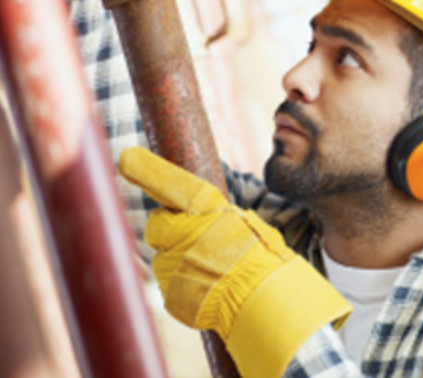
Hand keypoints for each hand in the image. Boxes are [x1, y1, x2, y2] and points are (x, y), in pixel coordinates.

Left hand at [119, 147, 350, 377]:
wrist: (263, 298)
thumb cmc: (262, 258)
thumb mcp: (246, 225)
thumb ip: (217, 219)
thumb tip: (204, 219)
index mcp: (207, 210)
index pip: (172, 185)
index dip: (148, 171)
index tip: (127, 157)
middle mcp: (184, 233)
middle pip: (158, 225)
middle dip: (169, 229)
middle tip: (197, 240)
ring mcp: (173, 264)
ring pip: (164, 257)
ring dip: (180, 261)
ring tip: (212, 271)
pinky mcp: (169, 292)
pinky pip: (171, 284)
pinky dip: (185, 286)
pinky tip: (209, 288)